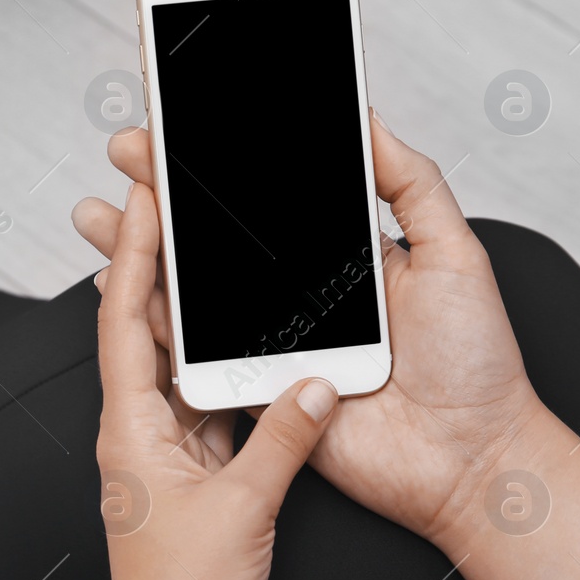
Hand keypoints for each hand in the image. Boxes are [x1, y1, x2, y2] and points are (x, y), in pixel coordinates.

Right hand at [74, 112, 548, 546]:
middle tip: (128, 152)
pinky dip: (153, 320)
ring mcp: (273, 342)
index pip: (268, 200)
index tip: (188, 128)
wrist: (472, 458)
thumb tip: (370, 120)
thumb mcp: (457, 255)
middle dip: (164, 193)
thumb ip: (414, 186)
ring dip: (142, 250)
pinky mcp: (258, 389)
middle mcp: (298, 296)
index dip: (225, 164)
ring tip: (102, 215)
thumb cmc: (478, 366)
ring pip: (193, 289)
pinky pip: (195, 353)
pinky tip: (124, 287)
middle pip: (217, 237)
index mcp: (340, 257)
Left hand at [90, 181, 338, 579]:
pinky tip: (254, 350)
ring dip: (194, 322)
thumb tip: (315, 383)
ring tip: (214, 261)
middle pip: (146, 336)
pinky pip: (213, 415)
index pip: (125, 322)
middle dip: (160, 272)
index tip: (144, 196)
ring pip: (181, 372)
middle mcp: (138, 439)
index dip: (136, 255)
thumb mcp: (242, 513)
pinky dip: (231, 381)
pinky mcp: (196, 486)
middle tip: (175, 209)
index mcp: (128, 434)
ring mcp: (165, 462)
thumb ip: (282, 439)